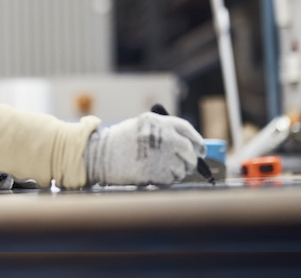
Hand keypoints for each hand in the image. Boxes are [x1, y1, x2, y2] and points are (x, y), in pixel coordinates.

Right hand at [84, 112, 205, 185]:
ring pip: (183, 167)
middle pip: (189, 150)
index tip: (201, 150)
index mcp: (157, 122)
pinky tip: (158, 174)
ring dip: (180, 170)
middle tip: (191, 164)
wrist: (99, 154)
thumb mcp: (142, 126)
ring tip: (167, 168)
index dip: (197, 141)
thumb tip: (189, 147)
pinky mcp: (155, 172)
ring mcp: (159, 154)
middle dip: (192, 159)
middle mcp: (161, 136)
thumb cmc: (120, 141)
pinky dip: (170, 178)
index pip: (186, 130)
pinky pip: (172, 178)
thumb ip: (164, 131)